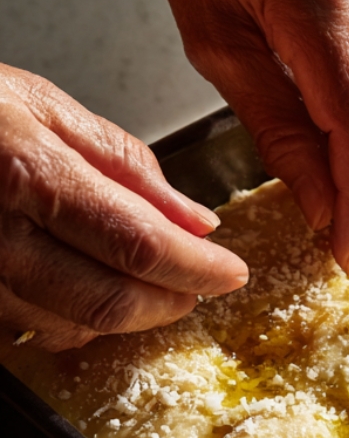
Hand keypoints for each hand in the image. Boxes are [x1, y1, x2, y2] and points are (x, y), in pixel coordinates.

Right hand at [0, 64, 247, 352]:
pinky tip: (91, 290)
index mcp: (29, 176)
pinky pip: (33, 331)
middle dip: (171, 300)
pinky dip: (78, 320)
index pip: (140, 244)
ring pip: (75, 325)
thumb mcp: (45, 107)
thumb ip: (128, 165)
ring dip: (129, 314)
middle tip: (198, 283)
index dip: (197, 268)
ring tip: (151, 283)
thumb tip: (195, 220)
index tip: (231, 271)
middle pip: (112, 300)